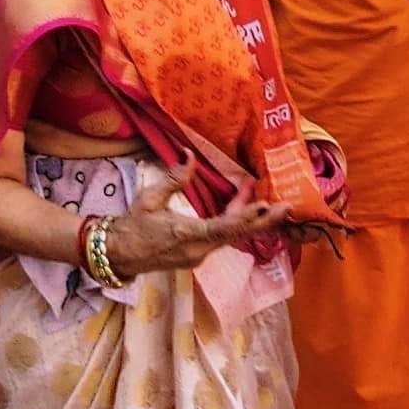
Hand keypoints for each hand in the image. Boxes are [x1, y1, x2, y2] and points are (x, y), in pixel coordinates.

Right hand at [102, 168, 293, 278]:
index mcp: (186, 234)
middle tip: (288, 207)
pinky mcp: (199, 254)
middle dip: (264, 221)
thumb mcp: (150, 198)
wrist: (120, 254)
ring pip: (233, 235)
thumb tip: (189, 154)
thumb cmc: (133, 225)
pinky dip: (237, 221)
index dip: (246, 217)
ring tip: (268, 198)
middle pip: (238, 235)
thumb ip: (174, 178)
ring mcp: (200, 255)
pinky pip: (224, 237)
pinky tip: (246, 205)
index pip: (223, 228)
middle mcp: (199, 249)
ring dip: (251, 218)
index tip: (265, 207)